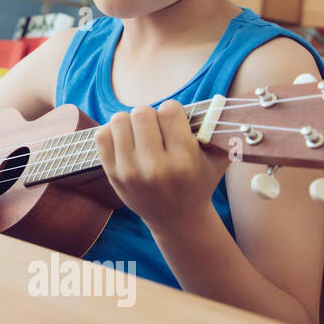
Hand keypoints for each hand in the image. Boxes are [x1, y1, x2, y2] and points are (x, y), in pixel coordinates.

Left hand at [92, 100, 229, 234]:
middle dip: (150, 115)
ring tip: (140, 134)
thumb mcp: (217, 161)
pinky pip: (102, 135)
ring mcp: (130, 172)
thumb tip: (221, 104)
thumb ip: (221, 133)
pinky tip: (126, 141)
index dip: (172, 111)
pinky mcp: (113, 175)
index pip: (169, 111)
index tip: (174, 122)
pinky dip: (113, 132)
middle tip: (156, 128)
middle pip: (141, 113)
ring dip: (130, 122)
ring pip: (119, 120)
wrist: (177, 219)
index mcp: (184, 161)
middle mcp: (156, 167)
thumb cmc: (198, 183)